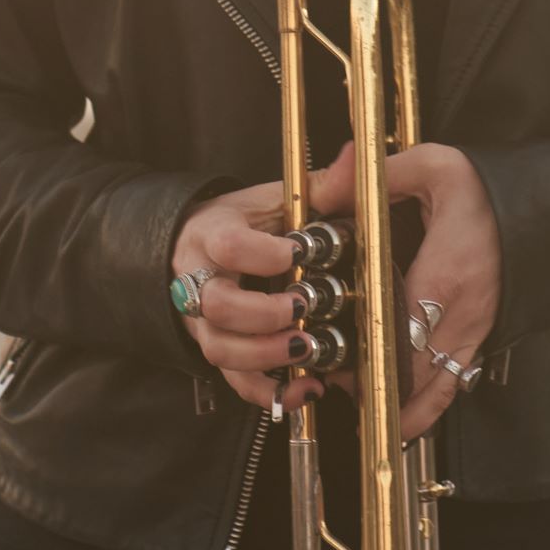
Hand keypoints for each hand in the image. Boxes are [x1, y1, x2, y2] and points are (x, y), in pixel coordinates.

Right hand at [169, 182, 326, 414]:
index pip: (228, 246)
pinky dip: (270, 393)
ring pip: (220, 348)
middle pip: (218, 306)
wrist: (191, 246)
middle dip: (265, 316)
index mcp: (213, 233)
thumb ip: (320, 184)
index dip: (263, 255)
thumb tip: (359, 157)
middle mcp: (199, 279)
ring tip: (307, 350)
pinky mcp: (217, 348)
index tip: (298, 252)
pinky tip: (308, 389)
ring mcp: (204, 320)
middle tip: (303, 309)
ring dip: (266, 356)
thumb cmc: (241, 222)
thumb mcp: (274, 198)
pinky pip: (234, 381)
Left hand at [308, 141, 502, 438]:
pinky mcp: (481, 334)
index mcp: (445, 276)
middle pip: (418, 374)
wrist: (548, 205)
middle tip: (337, 389)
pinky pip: (454, 382)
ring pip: (439, 391)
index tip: (340, 364)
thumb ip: (372, 176)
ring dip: (403, 409)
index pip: (404, 331)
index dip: (372, 354)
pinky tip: (400, 412)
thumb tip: (320, 190)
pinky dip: (427, 403)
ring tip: (365, 416)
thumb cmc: (490, 189)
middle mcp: (462, 314)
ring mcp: (475, 330)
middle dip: (378, 390)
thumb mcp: (432, 166)